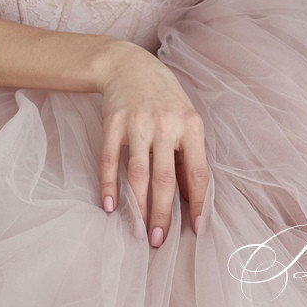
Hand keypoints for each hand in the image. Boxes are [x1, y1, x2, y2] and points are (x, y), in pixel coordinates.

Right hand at [99, 41, 208, 246]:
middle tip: (159, 240)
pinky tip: (110, 206)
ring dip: (138, 207)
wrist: (129, 65)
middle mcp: (165, 124)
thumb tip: (192, 198)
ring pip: (138, 174)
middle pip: (164, 179)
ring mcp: (138, 123)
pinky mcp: (113, 123)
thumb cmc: (163, 98)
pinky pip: (110, 160)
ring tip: (139, 231)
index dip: (198, 204)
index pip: (198, 172)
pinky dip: (109, 185)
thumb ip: (188, 155)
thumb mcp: (184, 120)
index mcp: (190, 125)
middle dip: (163, 214)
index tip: (195, 229)